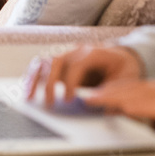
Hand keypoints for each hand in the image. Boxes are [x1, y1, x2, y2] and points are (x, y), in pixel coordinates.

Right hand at [25, 45, 143, 106]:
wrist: (121, 57)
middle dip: (50, 82)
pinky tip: (28, 90)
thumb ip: (114, 92)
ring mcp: (66, 53)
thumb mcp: (126, 79)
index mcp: (94, 52)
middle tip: (50, 103)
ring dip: (35, 78)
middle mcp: (76, 50)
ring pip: (44, 60)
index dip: (71, 82)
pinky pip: (41, 65)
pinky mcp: (60, 61)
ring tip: (30, 97)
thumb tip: (99, 106)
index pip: (76, 64)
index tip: (69, 99)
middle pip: (56, 60)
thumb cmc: (123, 69)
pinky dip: (32, 77)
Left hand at [83, 79, 154, 150]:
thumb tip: (138, 127)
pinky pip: (153, 104)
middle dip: (104, 92)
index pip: (133, 89)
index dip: (111, 93)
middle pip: (129, 87)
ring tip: (91, 99)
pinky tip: (119, 106)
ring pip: (136, 92)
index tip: (92, 97)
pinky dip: (134, 104)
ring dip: (111, 96)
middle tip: (82, 96)